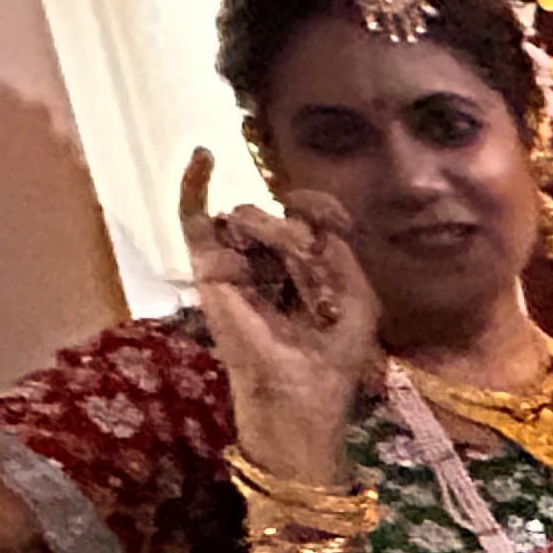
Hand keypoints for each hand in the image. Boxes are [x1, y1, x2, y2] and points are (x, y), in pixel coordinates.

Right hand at [178, 151, 377, 478]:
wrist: (298, 396)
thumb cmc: (331, 363)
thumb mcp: (358, 304)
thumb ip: (343, 258)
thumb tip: (319, 224)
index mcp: (303, 271)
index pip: (305, 220)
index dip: (319, 208)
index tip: (332, 217)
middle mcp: (267, 263)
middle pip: (281, 219)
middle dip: (300, 238)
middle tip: (311, 278)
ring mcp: (235, 263)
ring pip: (250, 217)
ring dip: (274, 233)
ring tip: (289, 274)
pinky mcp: (207, 268)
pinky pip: (195, 218)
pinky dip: (194, 185)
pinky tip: (203, 156)